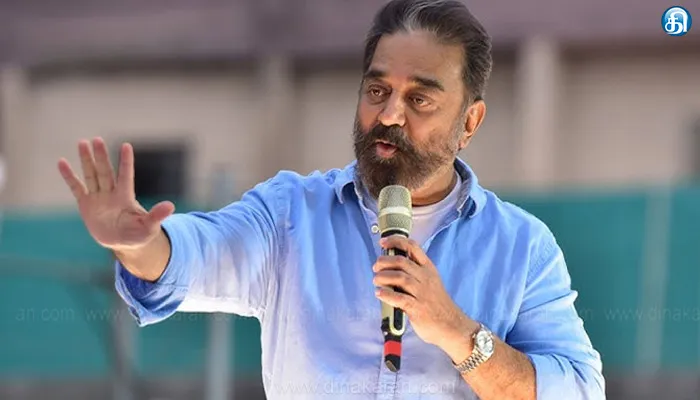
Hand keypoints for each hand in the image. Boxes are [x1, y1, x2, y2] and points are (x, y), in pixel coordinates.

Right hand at [57, 138, 174, 251]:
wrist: (124, 242)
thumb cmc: (140, 234)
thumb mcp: (149, 226)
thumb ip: (157, 215)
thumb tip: (171, 206)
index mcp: (126, 197)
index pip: (126, 176)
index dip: (126, 162)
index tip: (126, 146)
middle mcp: (111, 193)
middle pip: (105, 171)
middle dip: (101, 156)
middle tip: (97, 139)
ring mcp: (98, 197)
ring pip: (92, 175)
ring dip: (87, 160)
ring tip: (82, 142)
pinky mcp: (86, 205)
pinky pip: (76, 187)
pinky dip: (69, 176)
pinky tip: (62, 162)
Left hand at [373, 235, 478, 351]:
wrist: (451, 325)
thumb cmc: (436, 304)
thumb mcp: (430, 281)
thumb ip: (414, 272)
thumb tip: (391, 265)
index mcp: (428, 269)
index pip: (413, 247)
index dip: (396, 241)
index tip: (383, 242)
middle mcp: (425, 278)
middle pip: (402, 261)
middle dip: (384, 261)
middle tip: (376, 267)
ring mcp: (422, 293)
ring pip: (400, 277)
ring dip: (383, 277)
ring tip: (376, 280)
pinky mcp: (417, 308)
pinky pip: (399, 298)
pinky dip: (387, 294)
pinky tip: (379, 293)